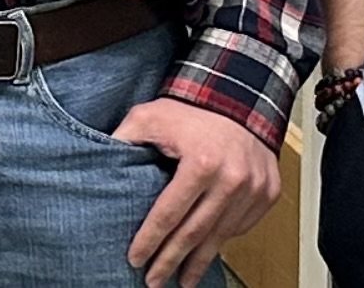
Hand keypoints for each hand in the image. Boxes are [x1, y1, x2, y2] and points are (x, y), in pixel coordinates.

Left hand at [117, 97, 278, 287]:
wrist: (241, 95)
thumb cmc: (193, 108)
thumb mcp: (148, 117)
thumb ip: (122, 140)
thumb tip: (96, 164)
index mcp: (201, 163)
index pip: (169, 214)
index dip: (150, 240)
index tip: (135, 259)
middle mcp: (232, 179)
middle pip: (194, 234)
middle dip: (171, 262)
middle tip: (154, 281)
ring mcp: (254, 189)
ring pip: (220, 237)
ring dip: (198, 261)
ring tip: (181, 279)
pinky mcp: (268, 193)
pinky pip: (240, 227)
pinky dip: (221, 240)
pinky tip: (205, 250)